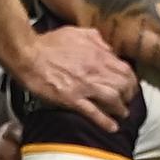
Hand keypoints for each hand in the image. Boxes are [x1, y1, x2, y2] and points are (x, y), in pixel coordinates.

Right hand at [13, 26, 136, 132]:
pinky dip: (105, 121)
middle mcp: (95, 70)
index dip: (131, 79)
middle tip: (128, 100)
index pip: (125, 69)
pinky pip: (93, 112)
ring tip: (122, 113)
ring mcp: (85, 86)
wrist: (28, 54)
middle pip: (123, 86)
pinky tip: (112, 127)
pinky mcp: (73, 99)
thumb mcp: (77, 32)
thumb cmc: (49, 43)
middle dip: (129, 95)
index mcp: (98, 54)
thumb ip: (96, 38)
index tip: (130, 84)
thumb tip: (108, 47)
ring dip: (121, 108)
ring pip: (113, 100)